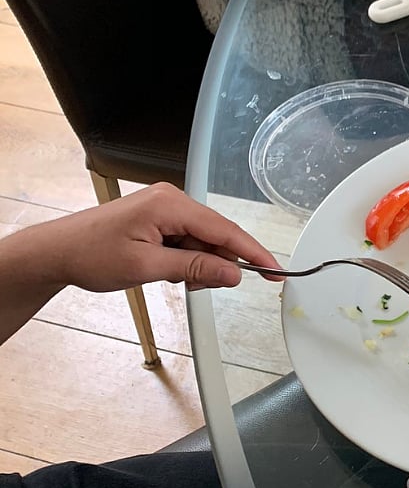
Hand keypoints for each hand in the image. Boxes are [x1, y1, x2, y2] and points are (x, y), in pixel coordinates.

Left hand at [37, 182, 283, 291]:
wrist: (56, 252)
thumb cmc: (92, 255)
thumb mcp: (148, 267)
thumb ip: (195, 269)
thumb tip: (234, 273)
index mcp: (170, 204)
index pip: (225, 230)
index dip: (252, 253)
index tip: (274, 272)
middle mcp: (172, 199)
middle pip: (216, 235)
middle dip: (216, 264)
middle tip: (199, 288)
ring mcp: (165, 207)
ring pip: (203, 241)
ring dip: (198, 265)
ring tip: (174, 280)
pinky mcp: (159, 218)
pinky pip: (188, 239)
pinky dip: (186, 260)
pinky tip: (169, 271)